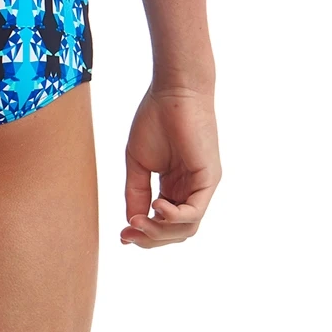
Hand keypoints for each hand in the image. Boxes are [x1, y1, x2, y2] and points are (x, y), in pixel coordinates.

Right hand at [122, 86, 219, 248]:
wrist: (173, 91)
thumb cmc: (155, 119)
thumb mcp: (138, 163)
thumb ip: (136, 193)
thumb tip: (132, 222)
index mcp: (174, 187)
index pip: (163, 223)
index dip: (143, 234)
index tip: (122, 235)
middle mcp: (190, 190)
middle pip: (175, 233)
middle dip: (149, 239)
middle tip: (128, 233)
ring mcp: (201, 186)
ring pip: (186, 229)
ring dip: (159, 231)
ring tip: (139, 220)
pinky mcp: (209, 178)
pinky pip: (195, 212)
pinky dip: (174, 217)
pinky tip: (157, 206)